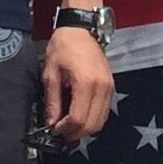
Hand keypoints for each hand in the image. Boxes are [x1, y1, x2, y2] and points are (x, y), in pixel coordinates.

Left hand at [39, 25, 113, 141]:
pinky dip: (92, 119)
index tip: (54, 130)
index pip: (78, 118)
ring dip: (85, 129)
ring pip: (100, 121)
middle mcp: (102, 87)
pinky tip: (80, 115)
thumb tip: (51, 124)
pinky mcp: (111, 87)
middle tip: (61, 132)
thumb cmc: (63, 47)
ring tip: (69, 125)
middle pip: (92, 124)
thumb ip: (52, 102)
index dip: (65, 129)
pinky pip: (104, 112)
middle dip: (75, 133)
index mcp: (85, 82)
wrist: (80, 30)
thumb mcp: (50, 74)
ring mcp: (109, 88)